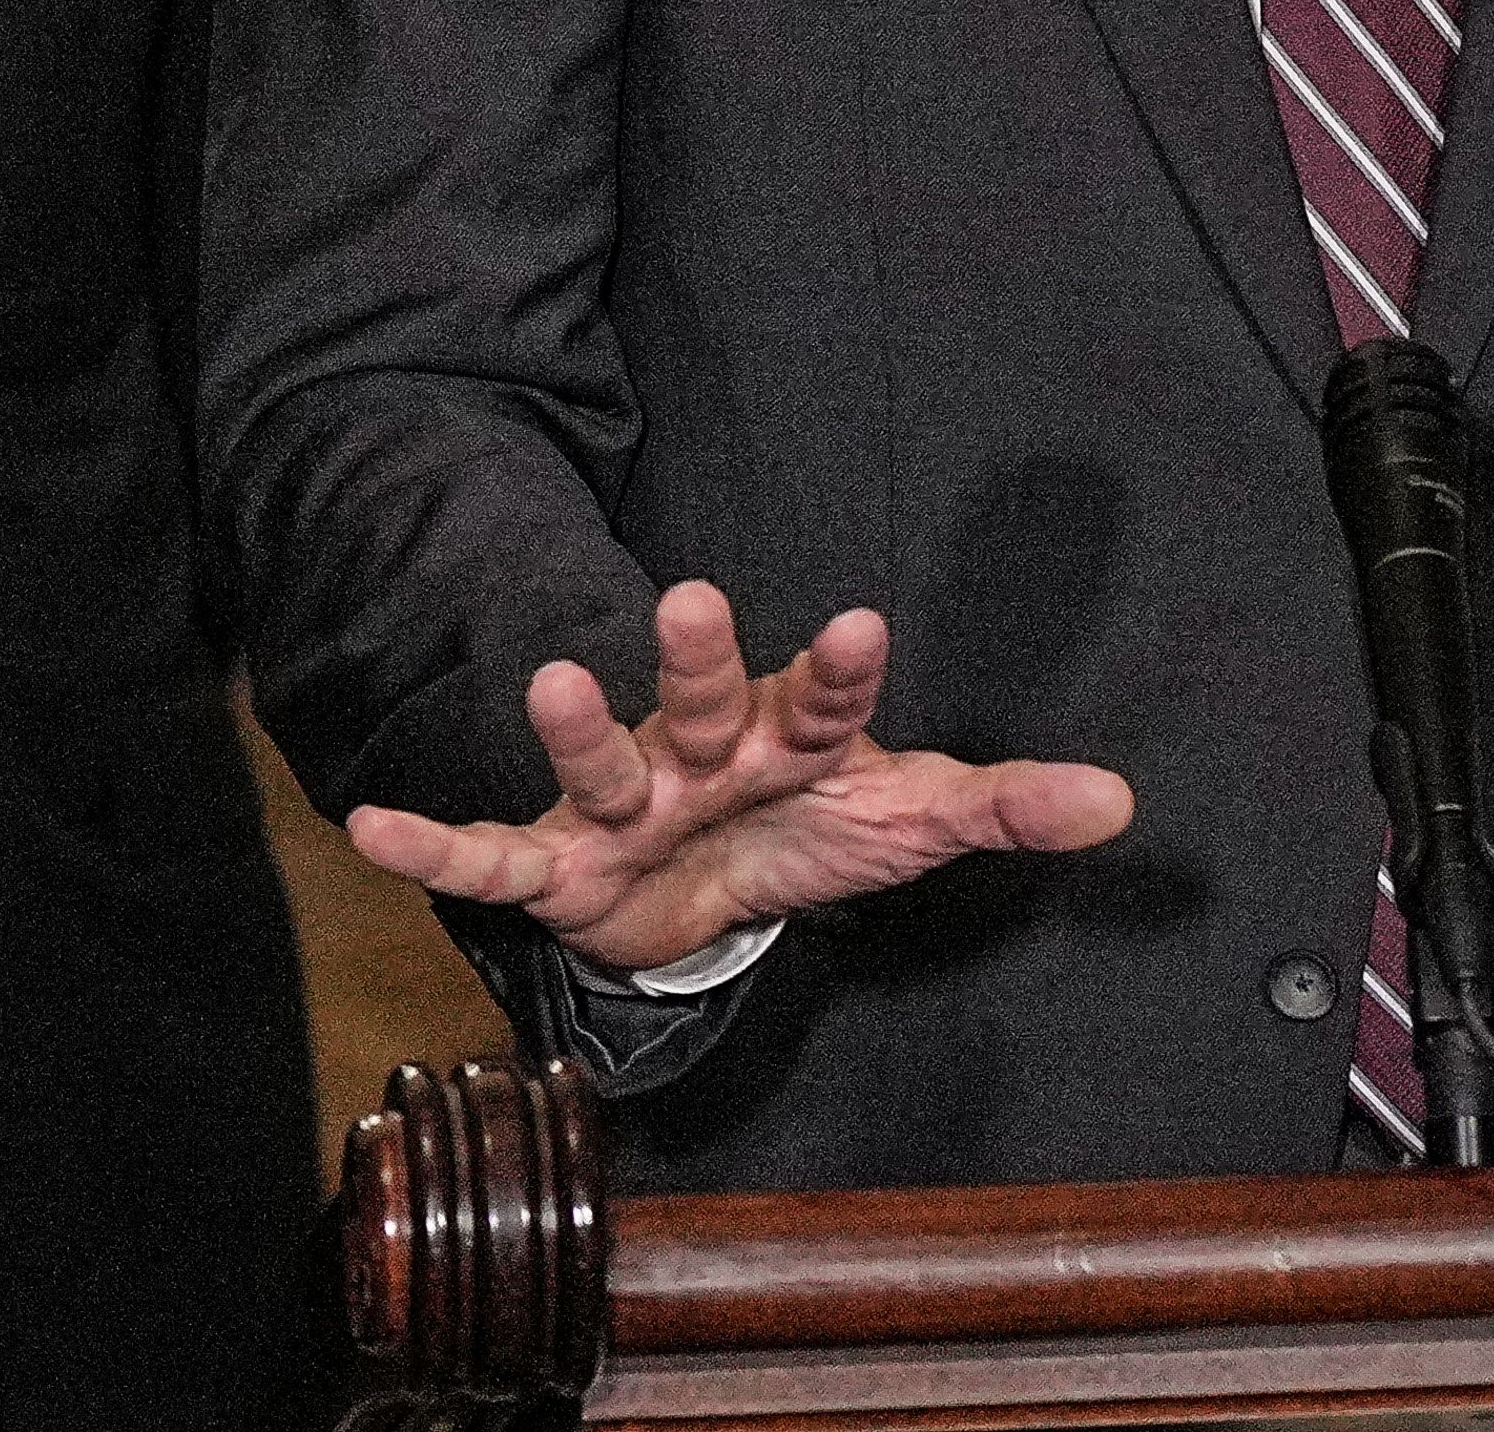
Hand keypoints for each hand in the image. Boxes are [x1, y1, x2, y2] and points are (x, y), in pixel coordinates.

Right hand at [337, 579, 1133, 976]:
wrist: (703, 892)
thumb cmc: (808, 828)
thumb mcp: (907, 821)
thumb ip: (1000, 807)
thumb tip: (1122, 805)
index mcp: (790, 734)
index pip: (826, 697)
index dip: (842, 670)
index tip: (866, 624)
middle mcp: (701, 752)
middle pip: (702, 698)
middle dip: (697, 658)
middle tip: (699, 601)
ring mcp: (624, 804)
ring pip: (598, 760)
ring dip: (575, 728)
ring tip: (550, 684)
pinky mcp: (560, 866)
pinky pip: (493, 856)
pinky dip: (434, 845)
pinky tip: (371, 830)